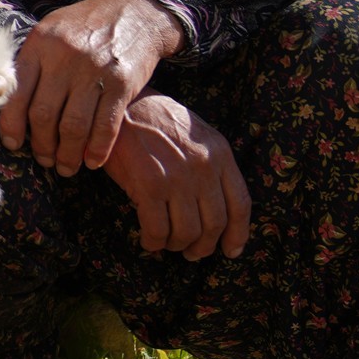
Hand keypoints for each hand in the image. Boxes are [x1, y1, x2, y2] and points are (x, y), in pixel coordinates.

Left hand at [0, 0, 184, 174]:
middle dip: (42, 145)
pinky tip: (92, 161)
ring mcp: (94, 71)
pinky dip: (98, 149)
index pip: (17, 92)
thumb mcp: (51, 31)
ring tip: (66, 167)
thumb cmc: (85, 25)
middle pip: (44, 115)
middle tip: (44, 160)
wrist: (134, 11)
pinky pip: (106, 125)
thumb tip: (6, 99)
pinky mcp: (122, 83)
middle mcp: (64, 58)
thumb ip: (31, 61)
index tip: (13, 144)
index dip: (12, 124)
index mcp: (40, 46)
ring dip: (68, 154)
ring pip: (73, 126)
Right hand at [100, 94, 251, 258]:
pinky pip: (158, 230)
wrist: (117, 105)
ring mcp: (177, 177)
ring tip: (166, 242)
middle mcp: (203, 167)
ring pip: (187, 232)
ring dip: (177, 245)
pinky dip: (153, 242)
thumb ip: (209, 164)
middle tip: (191, 252)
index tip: (231, 250)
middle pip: (215, 224)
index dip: (237, 234)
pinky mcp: (149, 185)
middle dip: (203, 246)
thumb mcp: (194, 133)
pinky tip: (148, 240)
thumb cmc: (153, 120)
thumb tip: (213, 206)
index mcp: (219, 153)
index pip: (240, 204)